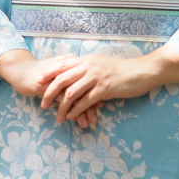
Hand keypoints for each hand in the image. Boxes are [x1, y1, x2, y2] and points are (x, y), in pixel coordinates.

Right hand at [0, 50, 102, 127]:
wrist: (20, 69)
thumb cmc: (40, 72)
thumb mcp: (57, 68)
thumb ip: (72, 70)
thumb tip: (87, 81)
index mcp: (70, 64)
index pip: (87, 79)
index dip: (96, 92)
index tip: (102, 105)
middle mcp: (65, 70)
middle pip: (83, 88)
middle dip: (91, 105)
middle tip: (96, 119)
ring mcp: (56, 78)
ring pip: (73, 95)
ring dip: (81, 111)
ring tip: (87, 123)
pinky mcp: (46, 86)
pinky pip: (60, 99)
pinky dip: (67, 110)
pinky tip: (70, 119)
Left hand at [40, 46, 178, 123]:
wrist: (142, 71)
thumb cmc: (122, 70)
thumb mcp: (101, 65)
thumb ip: (87, 68)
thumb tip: (75, 76)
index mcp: (86, 60)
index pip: (61, 66)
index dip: (48, 75)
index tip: (37, 83)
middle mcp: (88, 66)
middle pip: (61, 80)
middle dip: (49, 93)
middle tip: (42, 104)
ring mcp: (96, 77)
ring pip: (71, 93)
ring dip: (62, 107)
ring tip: (57, 117)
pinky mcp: (104, 89)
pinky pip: (85, 102)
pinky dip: (77, 111)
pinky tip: (72, 117)